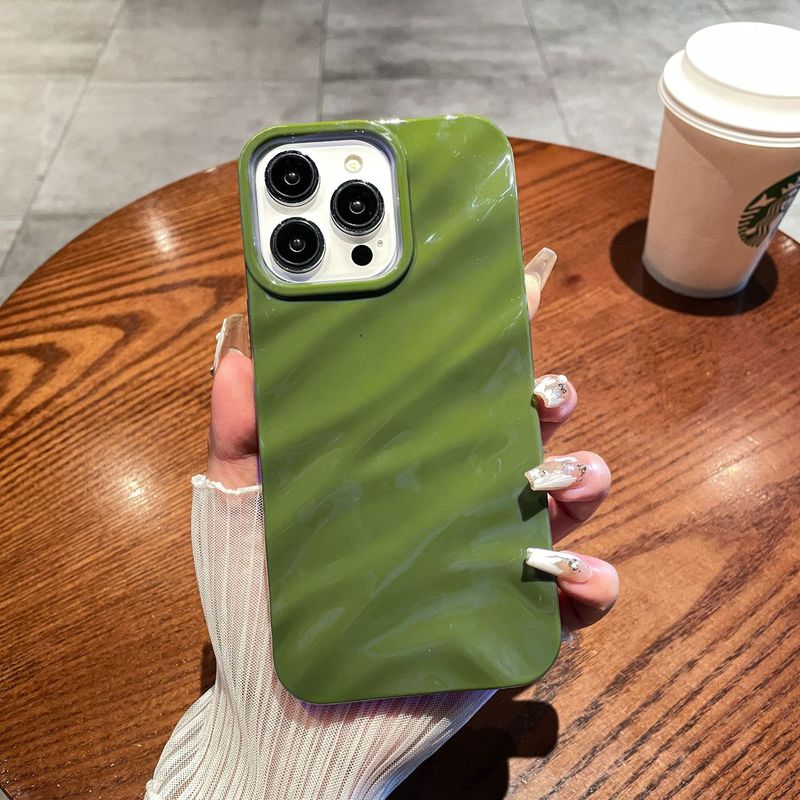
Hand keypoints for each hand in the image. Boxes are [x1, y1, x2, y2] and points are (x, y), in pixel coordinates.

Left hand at [207, 254, 617, 629]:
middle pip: (521, 429)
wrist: (284, 720)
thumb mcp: (239, 510)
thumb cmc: (259, 606)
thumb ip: (241, 439)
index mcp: (398, 460)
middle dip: (549, 397)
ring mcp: (487, 555)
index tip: (510, 288)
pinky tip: (564, 574)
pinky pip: (571, 594)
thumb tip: (239, 358)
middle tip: (544, 387)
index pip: (448, 387)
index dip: (484, 337)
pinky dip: (588, 580)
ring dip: (582, 474)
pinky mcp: (510, 618)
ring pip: (562, 497)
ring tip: (557, 476)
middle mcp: (452, 496)